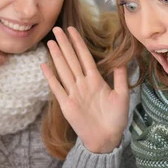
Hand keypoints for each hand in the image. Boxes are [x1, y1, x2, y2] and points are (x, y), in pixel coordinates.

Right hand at [42, 26, 129, 153]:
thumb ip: (121, 76)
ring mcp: (74, 93)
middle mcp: (82, 84)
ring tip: (51, 42)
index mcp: (95, 80)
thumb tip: (123, 58)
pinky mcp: (66, 104)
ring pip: (64, 70)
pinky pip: (57, 88)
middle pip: (71, 60)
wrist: (107, 139)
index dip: (78, 43)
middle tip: (57, 29)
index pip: (85, 57)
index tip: (72, 29)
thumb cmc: (116, 118)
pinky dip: (50, 77)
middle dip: (65, 44)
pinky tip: (44, 65)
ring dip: (57, 56)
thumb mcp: (122, 95)